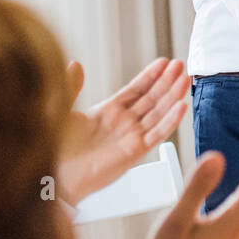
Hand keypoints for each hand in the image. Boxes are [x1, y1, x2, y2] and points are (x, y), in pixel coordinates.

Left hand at [56, 57, 189, 204]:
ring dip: (173, 96)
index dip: (151, 75)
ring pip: (158, 113)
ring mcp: (131, 136)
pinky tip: (181, 107)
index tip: (164, 62)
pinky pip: (157, 134)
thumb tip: (76, 64)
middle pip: (152, 98)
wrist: (53, 176)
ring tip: (185, 79)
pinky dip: (170, 121)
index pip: (136, 89)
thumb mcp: (60, 108)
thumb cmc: (54, 147)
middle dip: (167, 81)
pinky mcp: (134, 152)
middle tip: (180, 65)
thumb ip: (71, 86)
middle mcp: (124, 123)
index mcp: (108, 111)